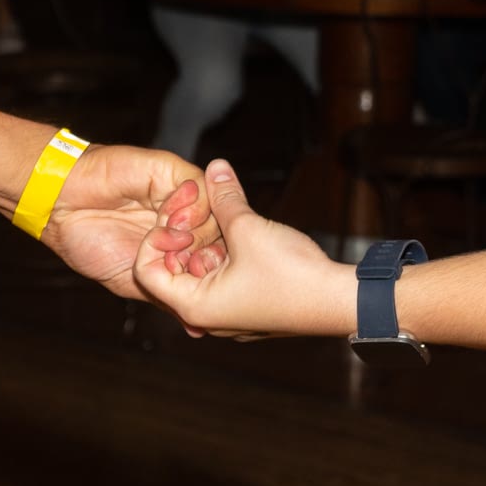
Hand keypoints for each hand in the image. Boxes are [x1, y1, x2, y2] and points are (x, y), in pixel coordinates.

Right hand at [38, 142, 205, 299]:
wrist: (61, 211)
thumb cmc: (90, 243)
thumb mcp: (137, 281)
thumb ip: (169, 298)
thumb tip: (198, 330)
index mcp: (177, 241)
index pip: (213, 254)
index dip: (210, 270)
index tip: (197, 281)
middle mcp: (182, 216)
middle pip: (220, 233)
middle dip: (207, 253)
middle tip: (188, 263)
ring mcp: (177, 193)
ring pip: (214, 212)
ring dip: (198, 232)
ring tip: (173, 242)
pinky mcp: (170, 172)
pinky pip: (199, 188)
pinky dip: (192, 207)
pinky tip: (170, 220)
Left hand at [133, 157, 348, 339]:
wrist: (340, 301)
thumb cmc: (294, 275)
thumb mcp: (249, 228)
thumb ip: (225, 197)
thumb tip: (214, 167)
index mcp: (194, 306)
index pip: (145, 273)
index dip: (155, 240)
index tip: (179, 220)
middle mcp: (205, 318)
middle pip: (170, 275)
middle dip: (182, 242)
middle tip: (201, 217)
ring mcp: (228, 318)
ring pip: (198, 278)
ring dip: (205, 249)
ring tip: (226, 230)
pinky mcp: (247, 311)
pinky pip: (221, 285)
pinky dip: (224, 262)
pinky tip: (242, 243)